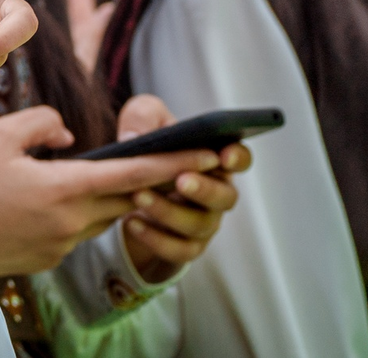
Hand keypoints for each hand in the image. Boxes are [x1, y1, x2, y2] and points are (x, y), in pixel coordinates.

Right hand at [0, 104, 223, 275]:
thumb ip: (42, 122)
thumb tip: (68, 133)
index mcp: (66, 187)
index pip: (135, 174)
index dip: (175, 163)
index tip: (209, 154)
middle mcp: (75, 220)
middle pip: (129, 199)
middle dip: (152, 181)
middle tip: (174, 162)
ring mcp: (65, 244)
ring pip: (105, 216)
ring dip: (110, 197)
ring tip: (96, 175)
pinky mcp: (53, 258)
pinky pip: (79, 231)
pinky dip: (78, 213)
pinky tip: (48, 202)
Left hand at [112, 94, 249, 283]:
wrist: (128, 193)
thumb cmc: (146, 152)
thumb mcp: (140, 123)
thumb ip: (142, 117)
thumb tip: (135, 138)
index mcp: (213, 161)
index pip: (238, 158)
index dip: (237, 157)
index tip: (224, 155)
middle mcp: (216, 193)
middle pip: (226, 197)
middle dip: (205, 189)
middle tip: (180, 180)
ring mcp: (204, 221)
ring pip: (200, 224)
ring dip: (169, 211)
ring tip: (138, 196)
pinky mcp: (187, 245)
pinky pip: (180, 250)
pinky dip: (156, 238)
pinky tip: (131, 223)